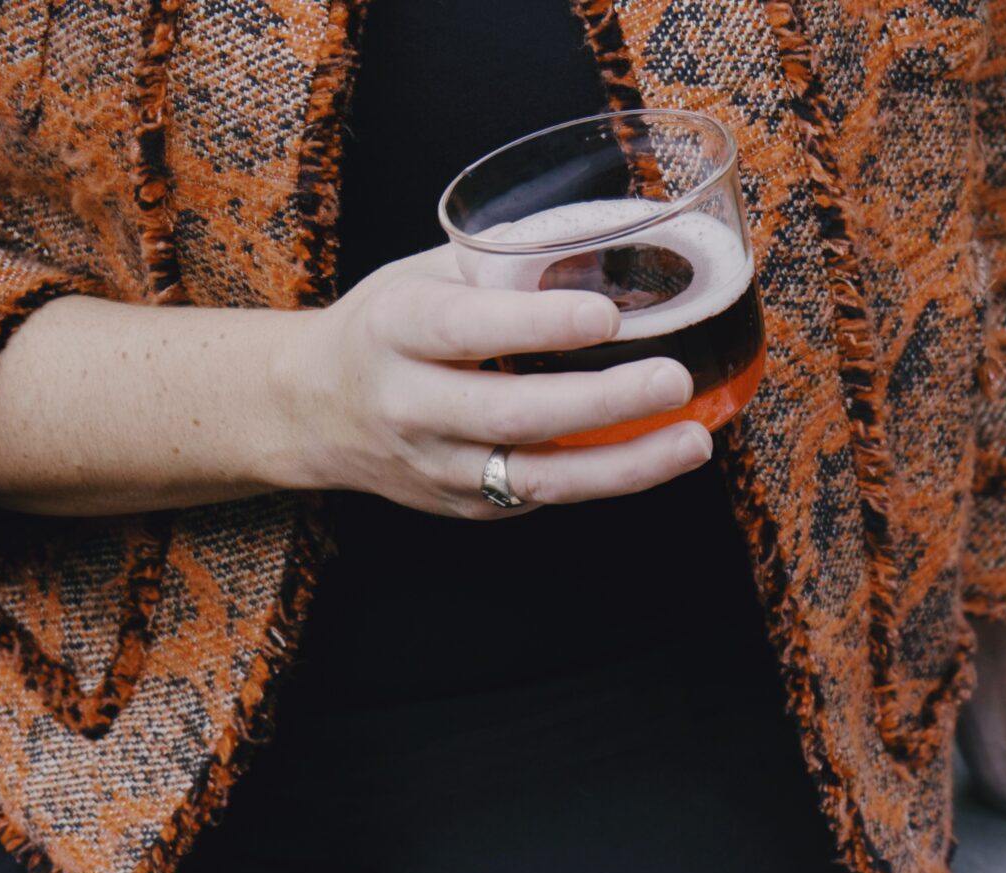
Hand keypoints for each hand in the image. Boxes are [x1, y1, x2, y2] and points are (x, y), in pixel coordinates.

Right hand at [269, 246, 712, 517]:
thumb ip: (505, 261)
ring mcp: (439, 465)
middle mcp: (411, 404)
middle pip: (512, 413)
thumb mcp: (427, 274)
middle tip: (675, 379)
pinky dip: (610, 477)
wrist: (313, 408)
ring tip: (693, 442)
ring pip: (538, 477)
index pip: (467, 328)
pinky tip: (663, 455)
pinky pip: (546, 495)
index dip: (536, 325)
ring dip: (625, 465)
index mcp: (396, 328)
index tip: (605, 315)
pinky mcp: (469, 504)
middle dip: (601, 402)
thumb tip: (613, 235)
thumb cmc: (391, 325)